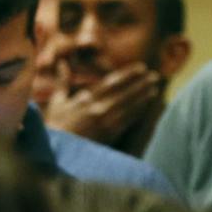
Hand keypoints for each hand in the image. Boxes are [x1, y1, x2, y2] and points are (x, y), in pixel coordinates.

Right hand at [42, 62, 163, 143]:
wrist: (56, 148)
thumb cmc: (56, 125)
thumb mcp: (57, 101)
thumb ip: (62, 82)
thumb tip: (62, 63)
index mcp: (85, 98)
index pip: (111, 82)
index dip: (128, 74)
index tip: (142, 67)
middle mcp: (96, 107)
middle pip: (124, 92)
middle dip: (140, 83)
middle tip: (155, 75)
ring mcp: (103, 121)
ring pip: (128, 106)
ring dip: (143, 97)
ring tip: (155, 89)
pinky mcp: (109, 134)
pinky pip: (127, 121)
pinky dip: (138, 112)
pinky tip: (148, 106)